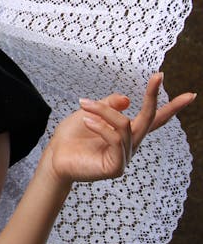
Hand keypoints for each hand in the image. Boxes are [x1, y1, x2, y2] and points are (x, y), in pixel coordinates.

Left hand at [46, 73, 195, 184]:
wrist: (54, 157)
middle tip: (158, 76)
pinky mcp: (116, 167)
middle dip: (153, 96)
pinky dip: (101, 127)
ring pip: (125, 125)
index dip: (172, 108)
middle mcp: (130, 144)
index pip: (154, 118)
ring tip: (84, 105)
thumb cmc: (71, 137)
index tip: (191, 95)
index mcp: (127, 132)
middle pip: (149, 119)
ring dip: (103, 112)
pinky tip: (87, 122)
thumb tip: (128, 99)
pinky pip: (115, 140)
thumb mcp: (90, 112)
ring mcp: (125, 157)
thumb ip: (109, 105)